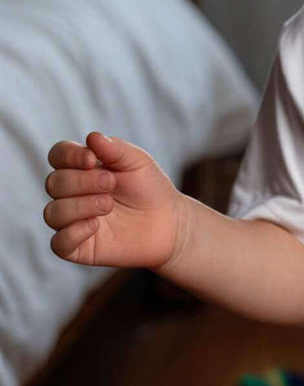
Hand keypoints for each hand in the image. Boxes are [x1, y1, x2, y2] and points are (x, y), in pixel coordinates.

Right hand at [44, 132, 189, 270]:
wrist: (169, 222)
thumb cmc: (149, 187)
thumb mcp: (137, 162)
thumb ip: (114, 149)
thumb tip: (91, 137)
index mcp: (81, 169)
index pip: (57, 156)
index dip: (69, 155)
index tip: (93, 159)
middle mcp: (71, 194)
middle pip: (53, 183)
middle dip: (81, 181)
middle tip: (111, 183)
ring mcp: (72, 222)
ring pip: (52, 213)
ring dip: (80, 206)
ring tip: (109, 205)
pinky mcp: (78, 248)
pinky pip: (58, 243)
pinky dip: (73, 233)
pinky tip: (96, 225)